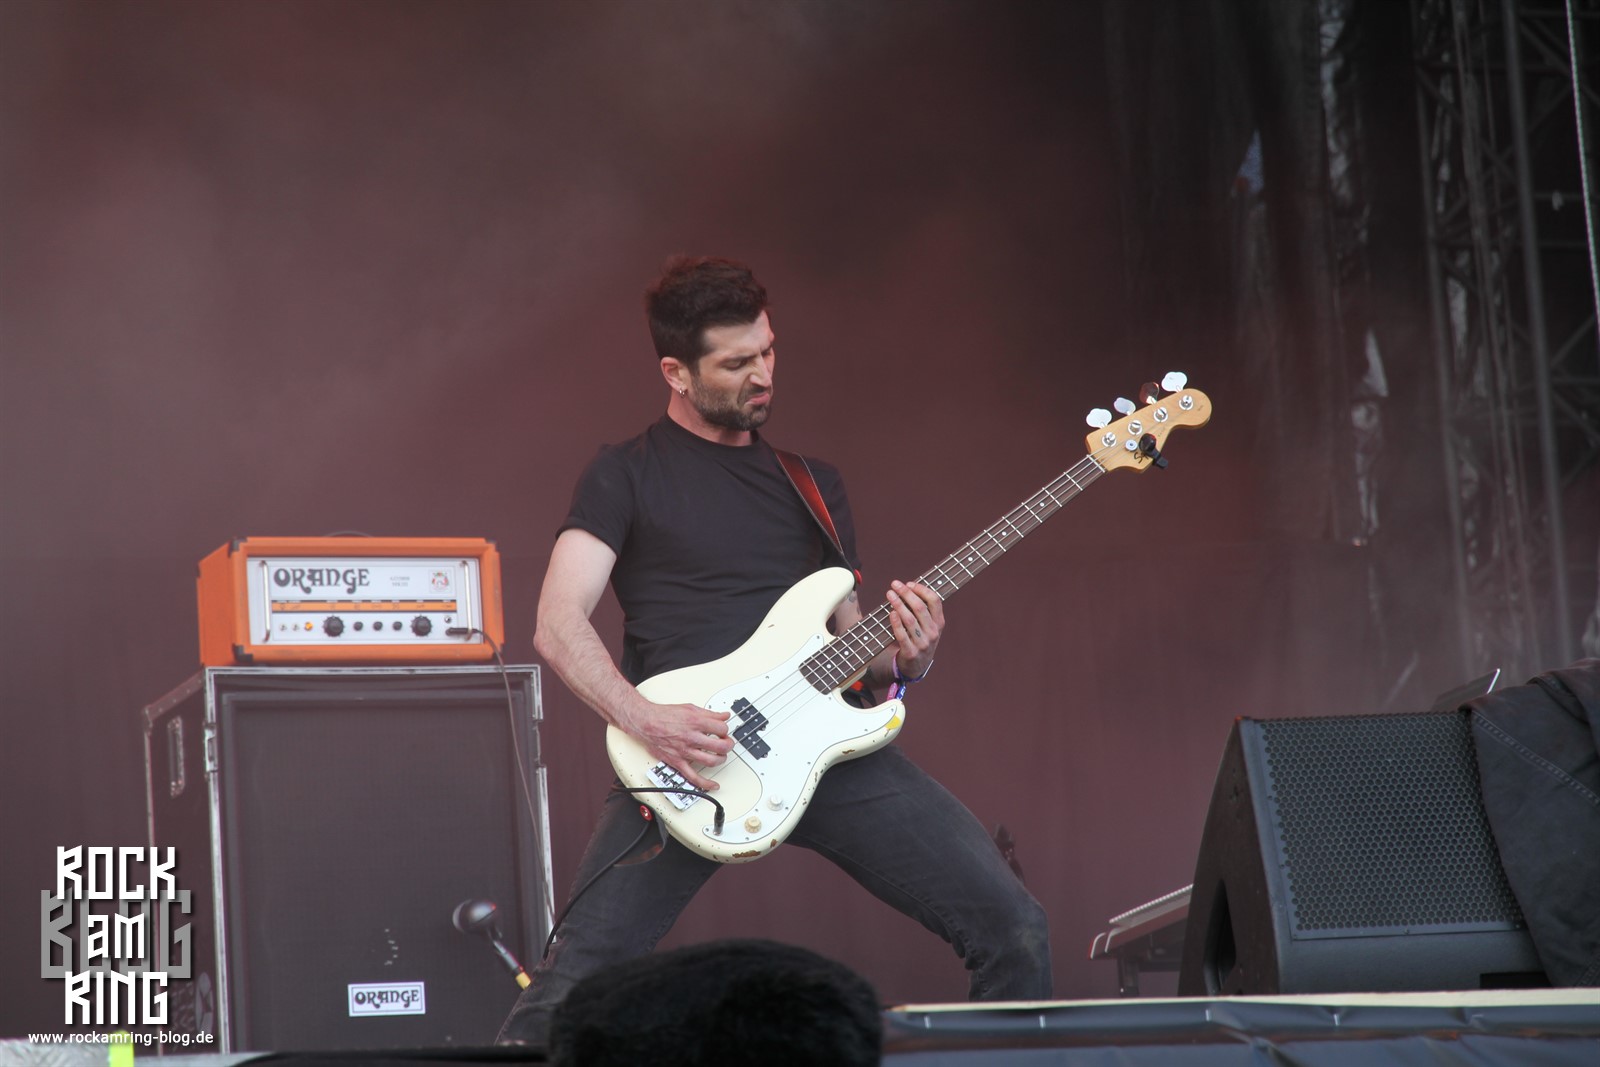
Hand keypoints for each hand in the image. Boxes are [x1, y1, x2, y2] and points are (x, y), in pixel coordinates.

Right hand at [617, 700, 733, 792]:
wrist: (645, 722)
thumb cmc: (664, 715)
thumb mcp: (690, 708)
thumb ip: (709, 714)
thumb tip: (723, 716)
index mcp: (695, 722)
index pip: (722, 729)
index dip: (725, 730)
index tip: (723, 731)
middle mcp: (691, 738)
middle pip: (720, 746)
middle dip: (728, 745)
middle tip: (727, 744)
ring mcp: (684, 751)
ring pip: (711, 761)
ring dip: (721, 760)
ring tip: (720, 756)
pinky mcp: (677, 762)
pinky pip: (692, 777)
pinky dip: (705, 784)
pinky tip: (713, 785)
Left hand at [887, 579, 943, 679]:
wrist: (917, 666)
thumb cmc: (920, 639)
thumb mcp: (928, 626)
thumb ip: (923, 610)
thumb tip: (908, 588)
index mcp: (939, 623)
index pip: (934, 600)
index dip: (921, 589)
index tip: (909, 583)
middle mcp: (933, 632)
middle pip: (920, 607)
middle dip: (906, 593)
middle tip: (894, 584)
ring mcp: (923, 643)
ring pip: (909, 619)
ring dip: (898, 604)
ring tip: (890, 594)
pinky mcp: (911, 652)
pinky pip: (902, 635)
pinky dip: (896, 622)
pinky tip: (891, 612)